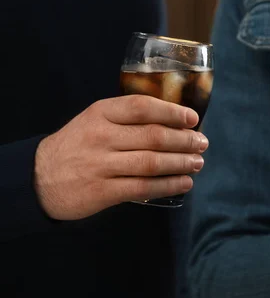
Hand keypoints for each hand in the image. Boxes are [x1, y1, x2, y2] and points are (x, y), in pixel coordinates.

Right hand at [34, 95, 208, 219]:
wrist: (38, 178)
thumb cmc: (77, 145)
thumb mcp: (95, 121)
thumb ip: (127, 119)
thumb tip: (175, 123)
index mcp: (101, 113)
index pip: (141, 107)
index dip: (172, 112)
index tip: (193, 118)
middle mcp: (101, 137)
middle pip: (153, 136)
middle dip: (184, 140)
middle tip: (202, 143)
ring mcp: (101, 165)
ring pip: (151, 163)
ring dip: (181, 163)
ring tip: (197, 162)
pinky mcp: (103, 191)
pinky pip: (143, 187)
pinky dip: (168, 185)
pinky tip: (184, 183)